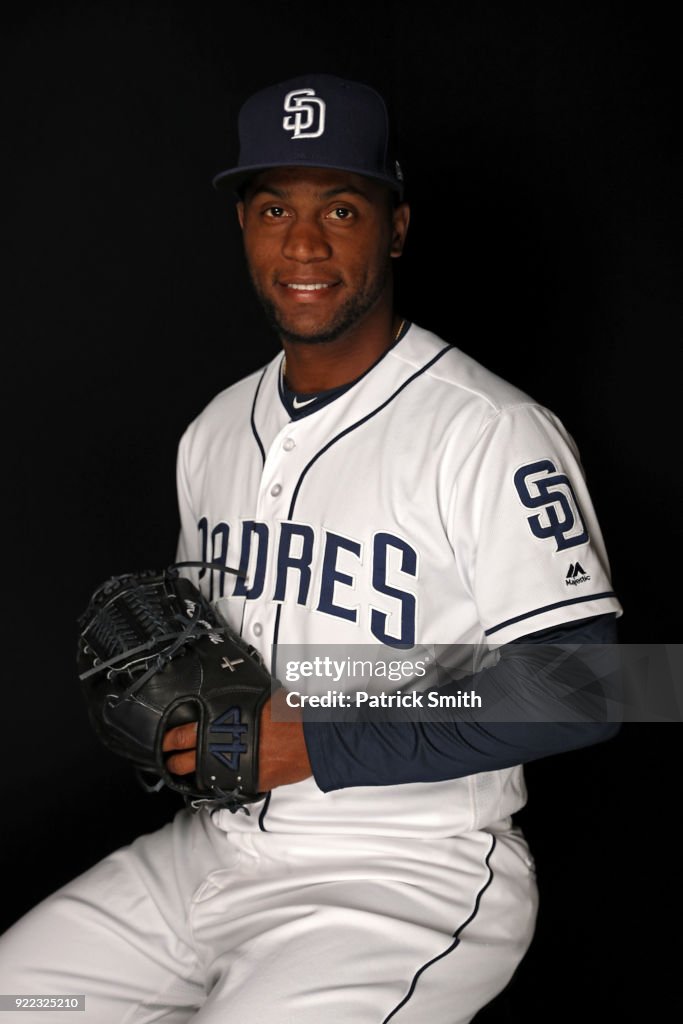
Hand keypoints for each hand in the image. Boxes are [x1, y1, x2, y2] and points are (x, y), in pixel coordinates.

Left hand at [161, 689, 311, 789]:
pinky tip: (205, 779)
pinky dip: (208, 782)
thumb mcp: (260, 695)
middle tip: (165, 755)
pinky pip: (216, 784)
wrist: (306, 740)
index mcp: (218, 719)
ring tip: (178, 769)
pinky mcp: (239, 781)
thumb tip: (233, 691)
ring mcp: (226, 765)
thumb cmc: (288, 716)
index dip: (168, 737)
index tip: (165, 737)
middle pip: (180, 753)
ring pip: (193, 772)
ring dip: (183, 771)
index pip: (182, 731)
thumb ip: (240, 696)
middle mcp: (217, 743)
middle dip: (169, 756)